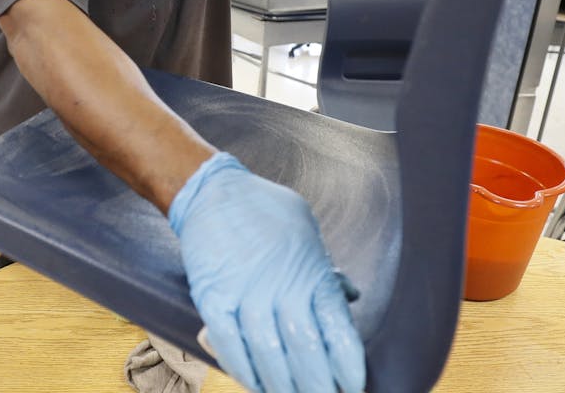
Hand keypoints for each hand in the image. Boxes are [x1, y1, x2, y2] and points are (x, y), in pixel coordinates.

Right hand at [169, 152, 363, 392]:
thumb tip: (350, 296)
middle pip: (306, 351)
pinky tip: (255, 385)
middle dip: (318, 386)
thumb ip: (325, 269)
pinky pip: (229, 345)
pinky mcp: (213, 298)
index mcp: (311, 273)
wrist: (211, 191)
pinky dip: (244, 371)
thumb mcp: (306, 231)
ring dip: (282, 387)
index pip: (338, 331)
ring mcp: (245, 294)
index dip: (348, 366)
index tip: (354, 386)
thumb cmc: (264, 210)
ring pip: (269, 355)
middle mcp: (281, 287)